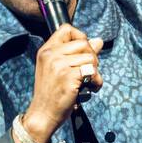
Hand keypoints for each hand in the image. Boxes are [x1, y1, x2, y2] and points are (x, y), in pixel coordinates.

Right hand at [23, 23, 103, 142]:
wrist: (43, 114)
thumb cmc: (51, 94)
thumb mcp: (57, 69)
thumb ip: (75, 54)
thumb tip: (98, 41)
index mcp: (46, 50)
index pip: (66, 29)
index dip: (80, 37)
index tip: (84, 51)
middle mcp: (51, 55)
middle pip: (83, 43)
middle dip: (92, 56)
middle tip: (89, 71)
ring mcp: (59, 65)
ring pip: (91, 57)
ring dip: (96, 71)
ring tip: (89, 81)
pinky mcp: (69, 77)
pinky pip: (93, 71)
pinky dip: (97, 81)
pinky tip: (91, 88)